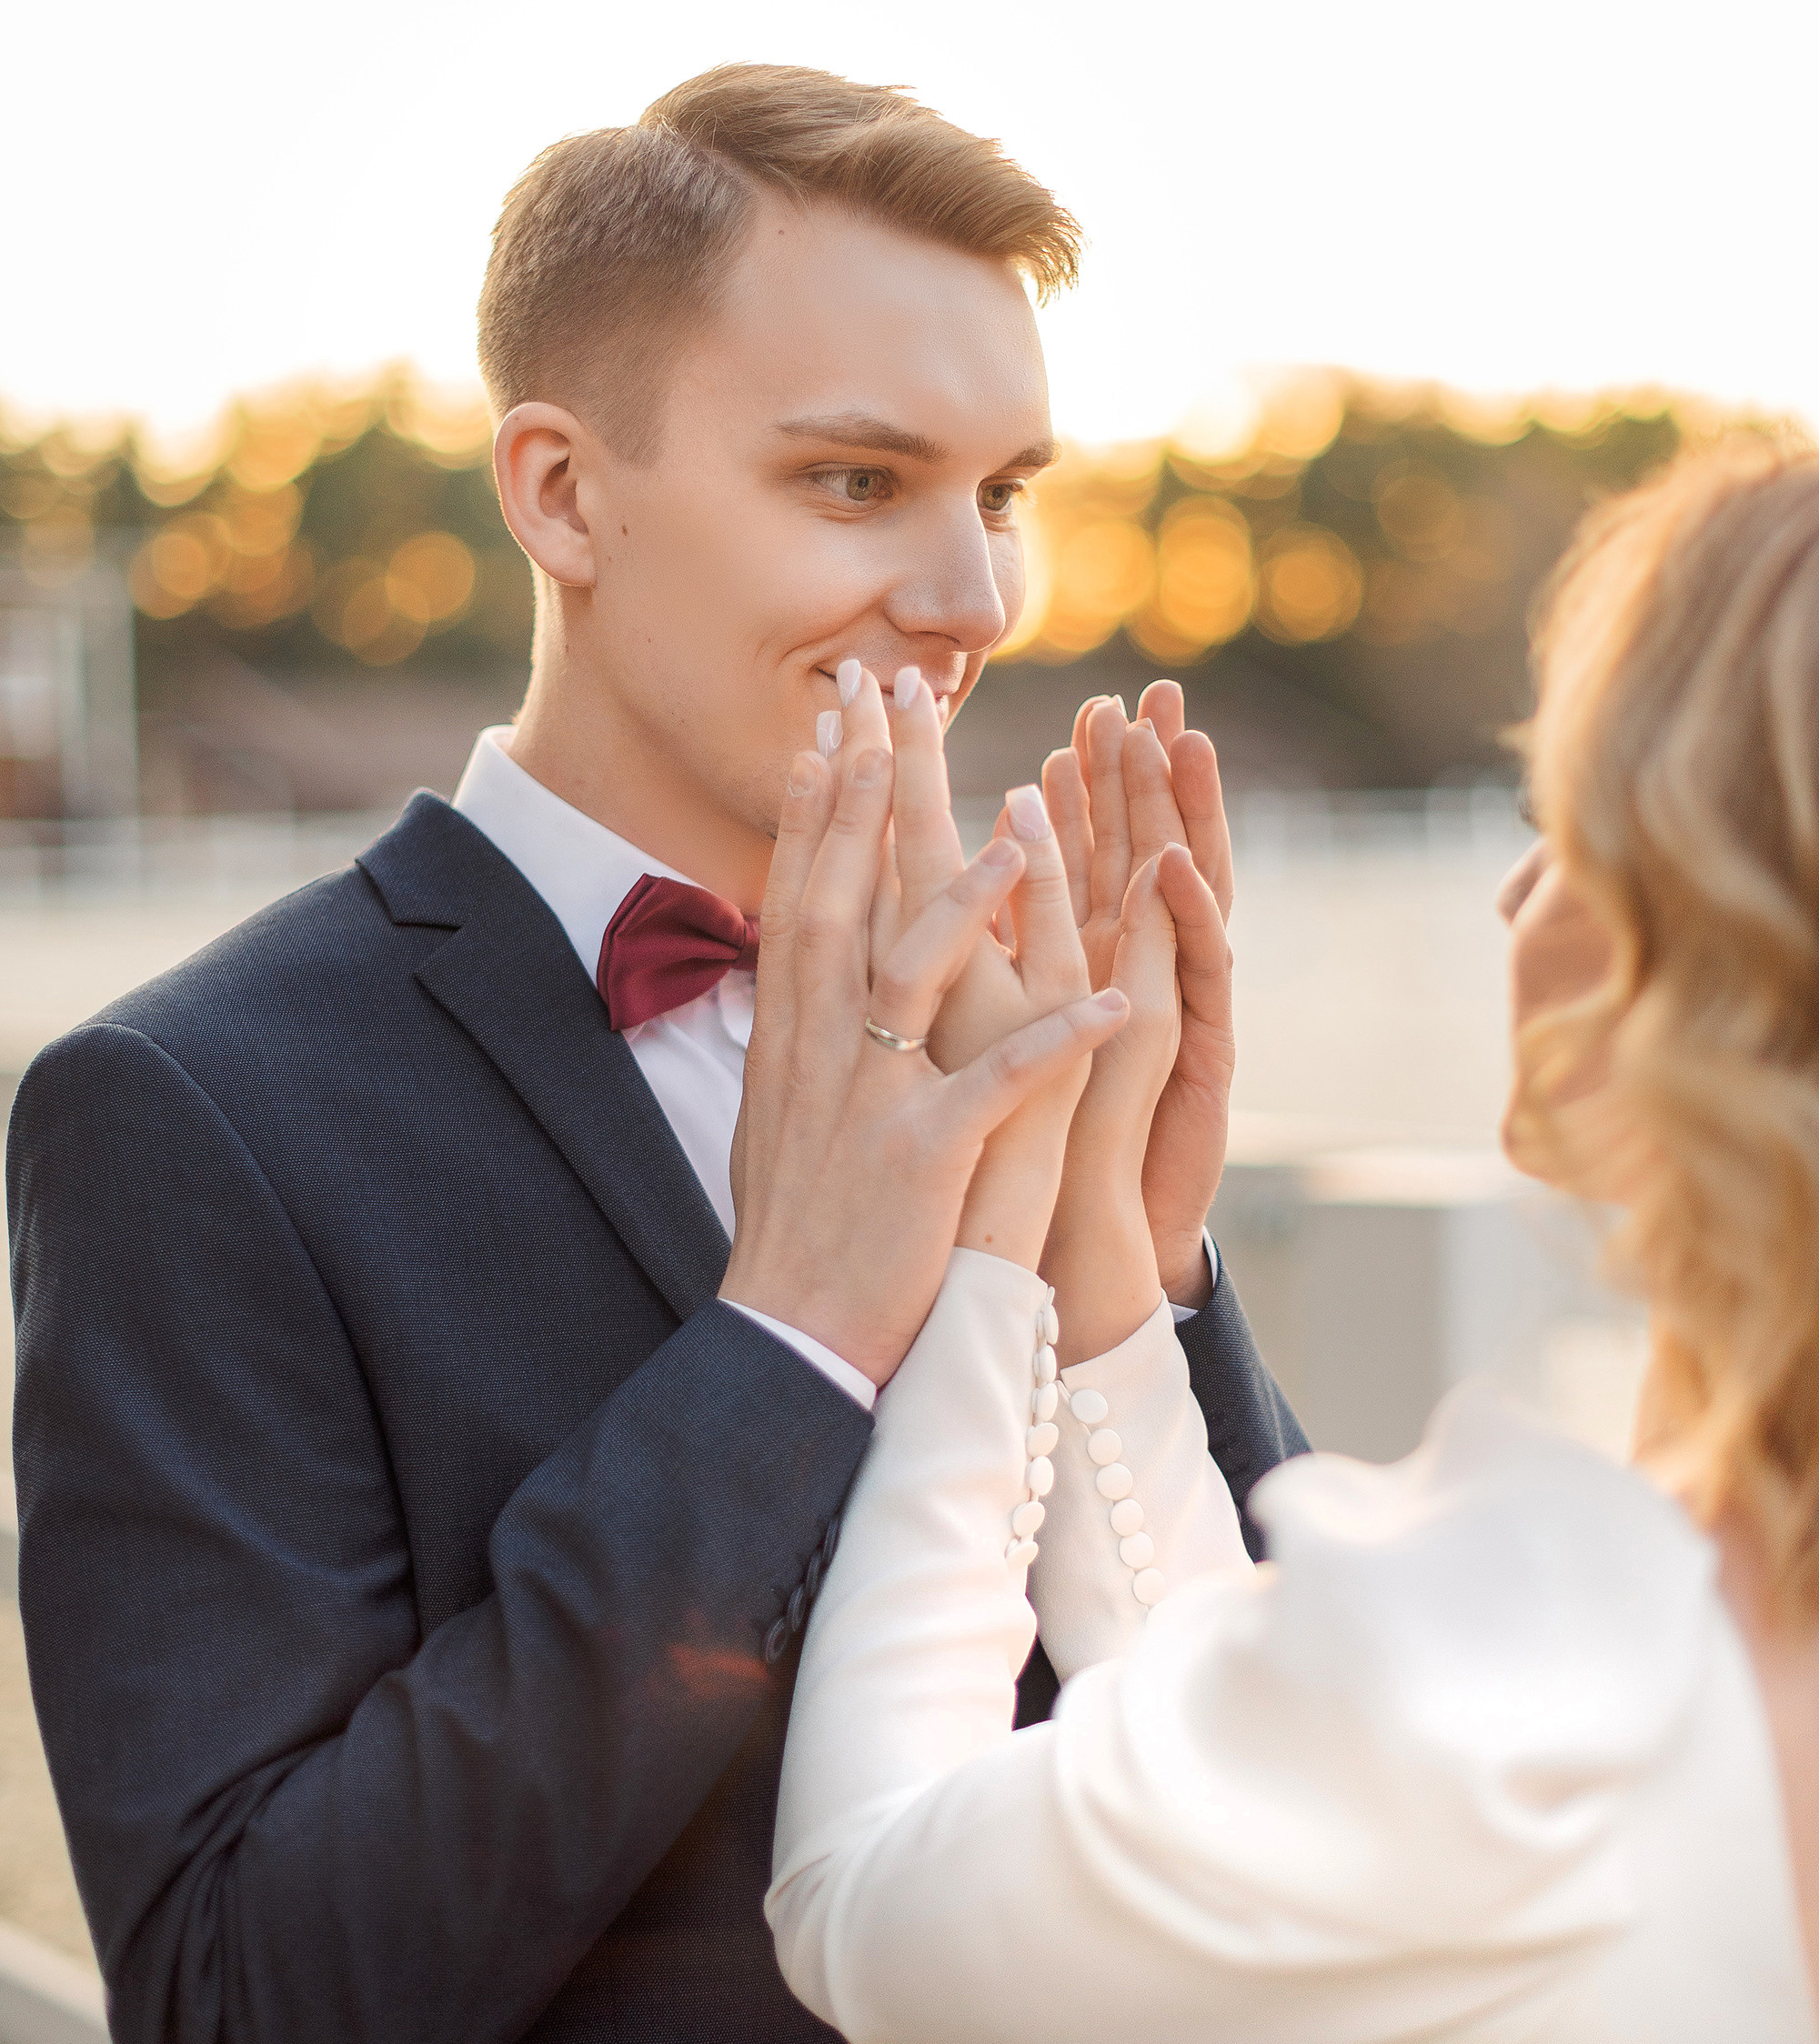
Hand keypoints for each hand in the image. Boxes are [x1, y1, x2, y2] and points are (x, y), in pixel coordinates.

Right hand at [723, 721, 1126, 1387]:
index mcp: (793, 1041)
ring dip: (969, 892)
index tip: (833, 735)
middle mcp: (822, 1053)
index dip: (820, 814)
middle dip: (869, 798)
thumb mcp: (779, 1118)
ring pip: (920, 970)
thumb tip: (794, 982)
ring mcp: (874, 1098)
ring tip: (1021, 824)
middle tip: (885, 704)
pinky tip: (1116, 995)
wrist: (791, 1340)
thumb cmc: (797, 1234)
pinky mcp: (926, 1154)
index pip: (804, 902)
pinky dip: (1061, 1035)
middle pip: (845, 900)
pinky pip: (1004, 1082)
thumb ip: (795, 1042)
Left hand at [1043, 684, 1235, 1307]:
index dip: (1089, 784)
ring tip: (1178, 739)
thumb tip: (951, 890)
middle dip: (1145, 773)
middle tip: (1149, 693)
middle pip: (1142, 854)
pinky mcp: (1180, 1062)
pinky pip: (1185, 977)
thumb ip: (984, 959)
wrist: (1058, 1249)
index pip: (1089, 855)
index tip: (1085, 713)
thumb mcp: (985, 1035)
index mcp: (1072, 966)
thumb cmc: (1011, 1150)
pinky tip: (1170, 863)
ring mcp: (1164, 1013)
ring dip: (1181, 816)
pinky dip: (1180, 915)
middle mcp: (1126, 979)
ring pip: (1178, 897)